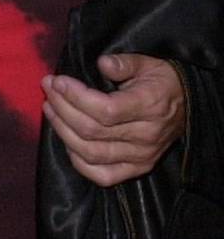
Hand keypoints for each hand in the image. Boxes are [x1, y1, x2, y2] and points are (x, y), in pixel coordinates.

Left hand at [43, 53, 186, 186]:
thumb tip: (103, 63)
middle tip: (48, 88)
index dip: (75, 97)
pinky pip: (103, 175)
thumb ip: (124, 63)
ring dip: (63, 131)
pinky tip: (67, 141)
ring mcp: (142, 156)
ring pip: (91, 152)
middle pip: (92, 130)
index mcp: (150, 106)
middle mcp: (146, 135)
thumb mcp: (147, 63)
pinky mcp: (138, 168)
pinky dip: (79, 162)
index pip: (105, 110)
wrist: (189, 105)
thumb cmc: (161, 81)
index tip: (57, 81)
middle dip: (61, 108)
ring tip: (50, 109)